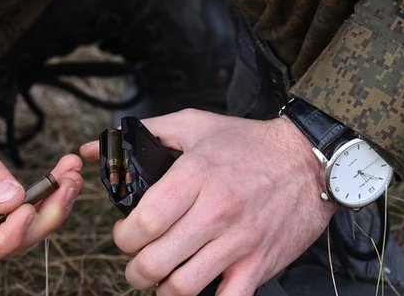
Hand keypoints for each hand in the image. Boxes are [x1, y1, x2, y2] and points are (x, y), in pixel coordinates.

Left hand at [80, 109, 337, 295]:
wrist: (309, 160)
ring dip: (162, 289)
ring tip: (159, 280)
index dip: (123, 237)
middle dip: (135, 269)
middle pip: (156, 260)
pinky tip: (195, 289)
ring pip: (184, 286)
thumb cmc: (248, 142)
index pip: (144, 223)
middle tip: (136, 263)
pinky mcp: (260, 264)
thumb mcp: (193, 125)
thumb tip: (94, 146)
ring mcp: (239, 242)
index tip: (123, 236)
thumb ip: (143, 134)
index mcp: (194, 178)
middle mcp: (215, 213)